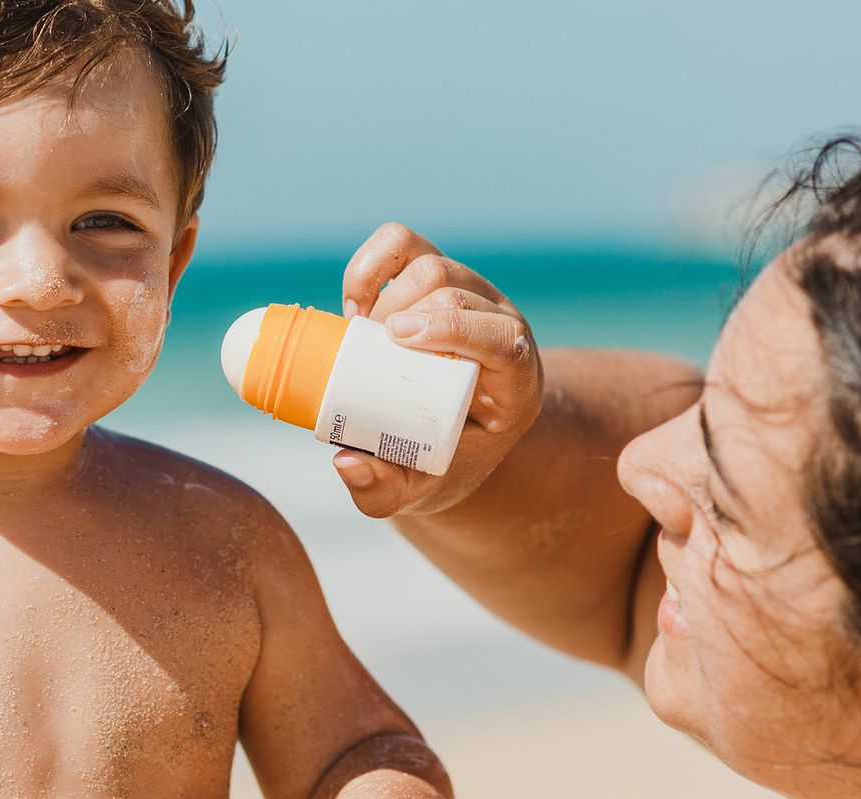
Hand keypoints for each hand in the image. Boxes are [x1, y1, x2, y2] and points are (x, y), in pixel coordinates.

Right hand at [335, 222, 544, 517]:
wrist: (450, 433)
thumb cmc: (438, 462)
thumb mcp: (415, 491)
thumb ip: (381, 492)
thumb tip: (345, 462)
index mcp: (516, 381)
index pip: (504, 338)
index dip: (456, 327)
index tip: (399, 338)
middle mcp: (502, 326)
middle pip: (455, 291)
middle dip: (402, 313)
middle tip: (365, 355)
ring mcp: (472, 293)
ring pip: (431, 263)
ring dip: (385, 295)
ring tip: (360, 339)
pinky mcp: (437, 273)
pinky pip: (403, 244)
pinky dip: (370, 264)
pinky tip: (355, 304)